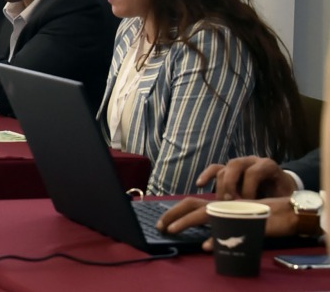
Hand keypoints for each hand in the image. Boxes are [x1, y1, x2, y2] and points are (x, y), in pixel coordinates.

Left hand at [158, 196, 295, 250]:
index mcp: (220, 205)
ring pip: (206, 213)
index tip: (163, 223)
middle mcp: (224, 205)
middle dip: (173, 214)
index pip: (193, 203)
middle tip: (160, 226)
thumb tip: (205, 241)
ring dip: (187, 222)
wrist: (289, 212)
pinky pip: (229, 230)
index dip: (176, 211)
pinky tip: (206, 246)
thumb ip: (222, 225)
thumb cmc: (263, 216)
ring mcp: (234, 212)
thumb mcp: (238, 220)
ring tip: (171, 230)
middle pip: (193, 204)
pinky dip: (216, 238)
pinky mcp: (247, 221)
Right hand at [197, 157, 296, 200]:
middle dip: (230, 187)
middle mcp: (251, 160)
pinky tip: (200, 185)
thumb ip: (274, 204)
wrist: (284, 187)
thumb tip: (259, 220)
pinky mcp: (230, 169)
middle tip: (232, 205)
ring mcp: (239, 163)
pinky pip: (214, 168)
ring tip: (224, 205)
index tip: (249, 206)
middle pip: (234, 166)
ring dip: (221, 188)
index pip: (252, 173)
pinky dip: (206, 176)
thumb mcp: (284, 199)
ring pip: (223, 169)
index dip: (249, 190)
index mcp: (267, 165)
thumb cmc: (284, 195)